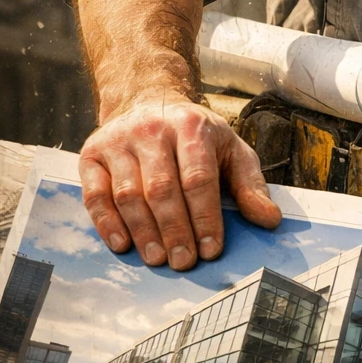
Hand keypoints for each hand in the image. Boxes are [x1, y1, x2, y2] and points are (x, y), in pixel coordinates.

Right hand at [79, 99, 281, 269]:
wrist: (148, 100)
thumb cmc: (196, 136)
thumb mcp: (230, 150)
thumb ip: (249, 184)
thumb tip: (269, 219)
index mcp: (192, 126)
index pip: (199, 177)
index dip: (205, 217)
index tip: (211, 250)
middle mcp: (152, 129)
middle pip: (162, 188)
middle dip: (175, 230)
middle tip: (183, 262)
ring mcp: (119, 140)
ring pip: (129, 194)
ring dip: (144, 232)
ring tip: (158, 259)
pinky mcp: (92, 154)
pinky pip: (95, 194)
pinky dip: (107, 223)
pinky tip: (123, 245)